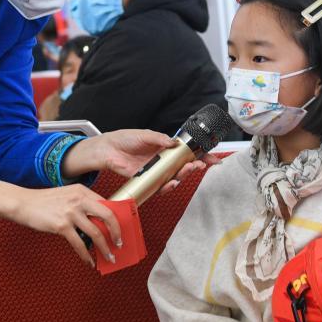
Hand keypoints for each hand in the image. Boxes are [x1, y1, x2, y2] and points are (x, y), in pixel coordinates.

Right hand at [0, 180, 120, 267]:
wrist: (23, 203)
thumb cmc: (45, 202)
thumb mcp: (67, 196)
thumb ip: (82, 204)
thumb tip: (99, 223)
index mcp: (83, 191)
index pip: (107, 204)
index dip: (117, 218)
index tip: (122, 229)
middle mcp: (79, 200)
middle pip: (108, 216)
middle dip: (117, 232)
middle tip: (120, 243)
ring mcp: (70, 213)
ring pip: (96, 233)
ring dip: (105, 248)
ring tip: (109, 257)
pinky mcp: (61, 225)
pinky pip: (79, 244)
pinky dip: (86, 255)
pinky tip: (89, 261)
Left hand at [61, 130, 218, 191]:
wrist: (107, 150)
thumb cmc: (124, 139)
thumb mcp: (144, 134)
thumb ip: (159, 138)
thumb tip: (174, 143)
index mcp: (165, 148)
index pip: (187, 152)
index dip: (202, 156)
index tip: (213, 158)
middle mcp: (163, 161)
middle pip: (185, 166)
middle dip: (196, 166)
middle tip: (200, 164)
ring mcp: (157, 171)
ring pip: (176, 177)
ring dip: (184, 176)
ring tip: (188, 170)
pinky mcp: (148, 180)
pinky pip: (161, 187)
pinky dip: (168, 187)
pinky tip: (172, 183)